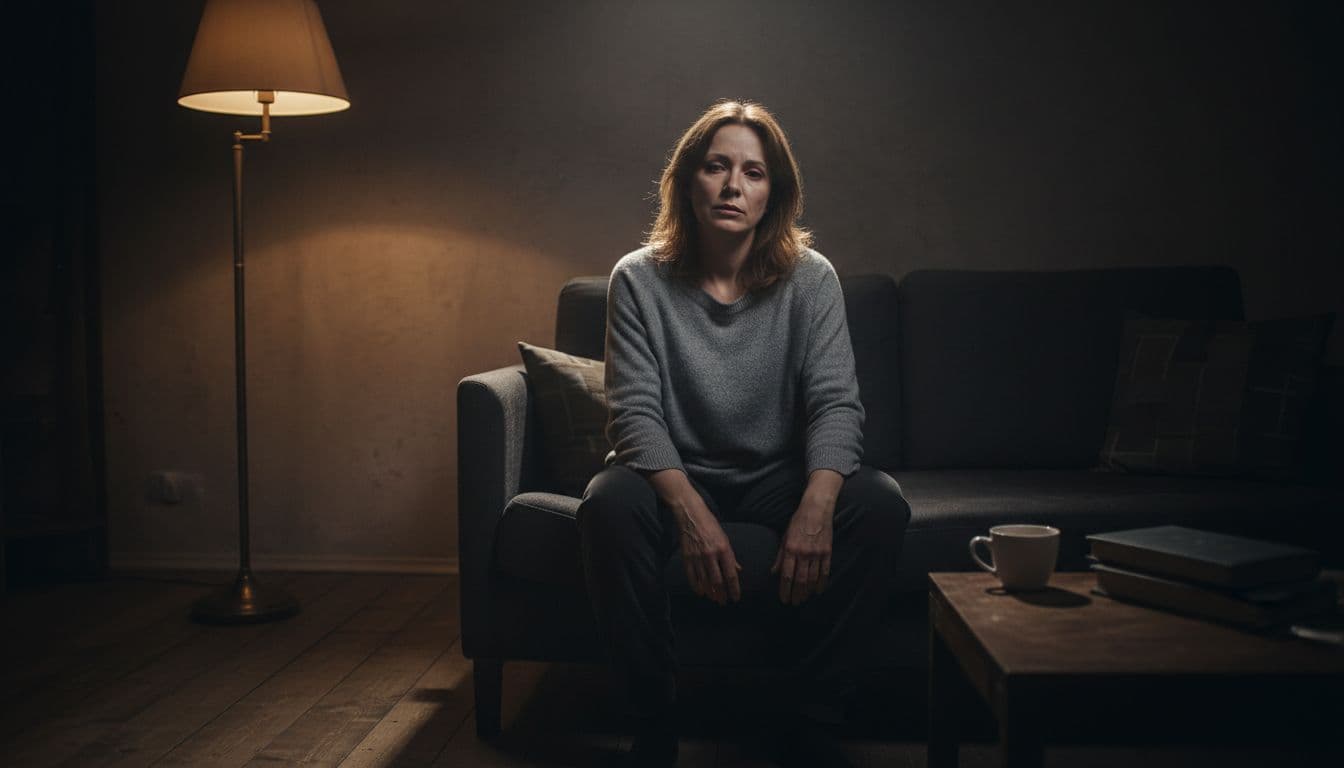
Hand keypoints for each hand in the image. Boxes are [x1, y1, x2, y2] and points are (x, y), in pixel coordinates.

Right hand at [676, 501, 741, 605]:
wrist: (691, 515)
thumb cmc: (711, 525)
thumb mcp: (725, 539)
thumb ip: (731, 557)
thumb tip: (737, 571)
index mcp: (723, 549)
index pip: (731, 575)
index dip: (734, 589)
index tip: (736, 598)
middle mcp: (711, 554)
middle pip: (717, 581)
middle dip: (722, 594)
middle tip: (724, 602)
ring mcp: (697, 556)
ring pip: (704, 581)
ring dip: (710, 592)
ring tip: (714, 599)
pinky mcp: (687, 557)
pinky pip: (692, 576)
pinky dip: (696, 586)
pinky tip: (700, 592)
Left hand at [771, 483, 836, 605]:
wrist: (816, 510)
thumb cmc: (798, 522)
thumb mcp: (785, 537)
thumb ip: (780, 556)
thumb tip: (773, 572)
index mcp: (790, 549)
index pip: (787, 575)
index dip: (785, 590)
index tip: (784, 599)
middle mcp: (803, 553)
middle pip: (800, 580)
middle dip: (796, 594)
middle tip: (794, 603)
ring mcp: (816, 553)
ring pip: (812, 578)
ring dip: (807, 591)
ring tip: (804, 599)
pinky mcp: (827, 552)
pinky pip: (825, 571)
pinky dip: (822, 583)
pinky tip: (818, 591)